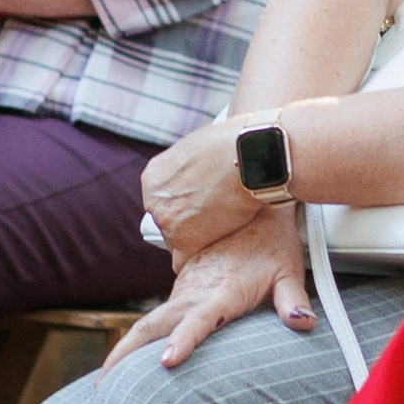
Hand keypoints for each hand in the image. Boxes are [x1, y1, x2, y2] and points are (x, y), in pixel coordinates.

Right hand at [103, 207, 308, 373]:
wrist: (248, 191)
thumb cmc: (271, 234)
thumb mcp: (287, 267)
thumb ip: (293, 297)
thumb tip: (303, 322)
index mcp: (221, 291)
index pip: (199, 320)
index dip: (183, 340)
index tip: (168, 361)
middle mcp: (196, 290)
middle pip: (155, 325)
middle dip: (129, 353)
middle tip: (108, 383)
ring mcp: (186, 285)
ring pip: (151, 318)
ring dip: (128, 345)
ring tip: (107, 376)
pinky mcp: (183, 281)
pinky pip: (159, 309)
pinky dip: (141, 331)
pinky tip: (130, 352)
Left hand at [139, 120, 263, 259]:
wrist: (249, 155)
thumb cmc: (235, 143)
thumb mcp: (201, 145)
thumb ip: (193, 163)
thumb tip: (206, 160)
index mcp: (154, 175)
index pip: (162, 200)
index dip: (184, 203)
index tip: (201, 204)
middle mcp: (154, 200)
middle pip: (167, 220)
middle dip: (188, 221)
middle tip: (214, 217)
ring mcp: (167, 222)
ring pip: (176, 241)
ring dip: (197, 238)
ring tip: (223, 230)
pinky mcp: (184, 241)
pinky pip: (183, 260)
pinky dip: (200, 256)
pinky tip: (217, 248)